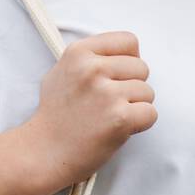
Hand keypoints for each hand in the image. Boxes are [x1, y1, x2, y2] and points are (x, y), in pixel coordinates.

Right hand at [26, 32, 156, 188]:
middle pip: (141, 68)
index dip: (129, 61)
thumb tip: (119, 56)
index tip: (118, 79)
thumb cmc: (54, 118)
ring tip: (113, 118)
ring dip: (136, 108)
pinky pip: (150, 114)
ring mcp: (107, 93)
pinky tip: (121, 130)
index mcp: (79, 52)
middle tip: (112, 105)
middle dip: (133, 87)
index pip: (128, 41)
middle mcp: (93, 69)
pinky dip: (141, 125)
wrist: (44, 153)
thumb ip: (89, 59)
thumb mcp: (61, 73)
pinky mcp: (119, 118)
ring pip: (148, 92)